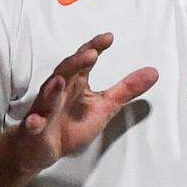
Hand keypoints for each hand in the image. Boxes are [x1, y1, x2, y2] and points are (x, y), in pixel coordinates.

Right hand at [12, 33, 157, 173]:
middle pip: (65, 72)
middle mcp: (58, 91)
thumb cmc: (71, 123)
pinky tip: (36, 121)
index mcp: (75, 83)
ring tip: (61, 80)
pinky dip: (33, 122)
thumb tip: (154, 72)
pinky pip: (33, 125)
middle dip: (76, 63)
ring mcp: (45, 110)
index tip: (109, 37)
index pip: (83, 61)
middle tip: (91, 53)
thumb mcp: (104, 106)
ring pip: (47, 96)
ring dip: (52, 89)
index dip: (94, 47)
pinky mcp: (35, 130)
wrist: (42, 148)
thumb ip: (126, 89)